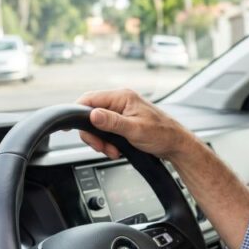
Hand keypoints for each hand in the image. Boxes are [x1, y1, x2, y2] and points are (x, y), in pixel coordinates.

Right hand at [76, 89, 195, 159]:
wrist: (176, 144)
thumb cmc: (162, 134)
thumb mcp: (134, 129)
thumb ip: (112, 122)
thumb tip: (92, 115)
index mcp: (122, 97)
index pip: (89, 99)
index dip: (77, 113)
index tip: (72, 127)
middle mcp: (120, 101)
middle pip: (91, 114)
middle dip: (93, 134)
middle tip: (102, 147)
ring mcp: (121, 111)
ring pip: (97, 124)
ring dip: (101, 140)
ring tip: (113, 150)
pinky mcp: (123, 121)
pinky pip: (106, 130)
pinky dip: (107, 142)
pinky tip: (117, 149)